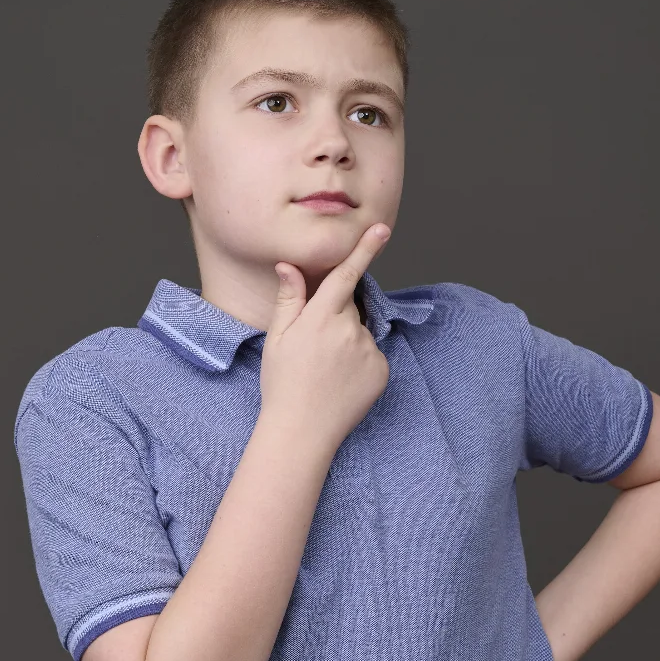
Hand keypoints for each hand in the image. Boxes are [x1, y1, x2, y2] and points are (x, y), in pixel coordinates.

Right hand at [259, 223, 392, 456]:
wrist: (302, 431)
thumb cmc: (282, 384)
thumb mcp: (277, 339)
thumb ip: (289, 299)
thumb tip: (290, 266)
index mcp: (321, 317)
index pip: (346, 274)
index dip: (364, 249)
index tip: (382, 229)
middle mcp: (349, 330)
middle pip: (349, 308)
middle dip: (335, 319)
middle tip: (313, 350)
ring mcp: (369, 351)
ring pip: (360, 334)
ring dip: (347, 343)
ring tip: (325, 372)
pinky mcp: (382, 371)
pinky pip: (372, 356)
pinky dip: (360, 364)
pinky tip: (341, 383)